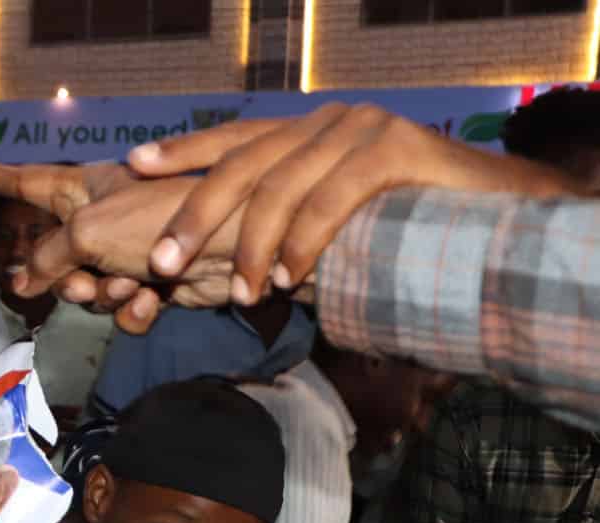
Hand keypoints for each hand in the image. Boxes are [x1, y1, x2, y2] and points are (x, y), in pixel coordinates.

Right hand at [0, 163, 235, 332]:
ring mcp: (128, 255)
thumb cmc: (157, 221)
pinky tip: (152, 300)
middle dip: (64, 277)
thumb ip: (47, 257)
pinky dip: (133, 310)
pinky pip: (121, 310)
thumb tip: (22, 282)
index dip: (5, 178)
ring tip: (127, 286)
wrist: (229, 249)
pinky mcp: (154, 287)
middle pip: (55, 257)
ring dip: (102, 295)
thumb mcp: (86, 232)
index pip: (33, 182)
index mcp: (88, 189)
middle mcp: (104, 220)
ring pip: (87, 291)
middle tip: (79, 282)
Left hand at [126, 103, 581, 302]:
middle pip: (243, 164)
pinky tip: (288, 279)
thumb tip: (221, 275)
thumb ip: (284, 235)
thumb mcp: (330, 231)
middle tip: (161, 262)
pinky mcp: (397, 148)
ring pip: (281, 186)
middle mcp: (328, 122)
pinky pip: (330, 197)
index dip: (182, 152)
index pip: (233, 140)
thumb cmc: (403, 233)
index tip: (133, 166)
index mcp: (306, 135)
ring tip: (239, 293)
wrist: (496, 220)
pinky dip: (303, 242)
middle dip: (194, 215)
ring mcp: (362, 130)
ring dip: (251, 246)